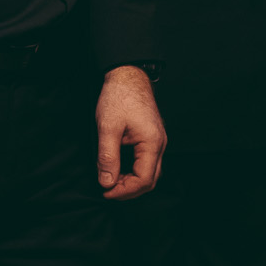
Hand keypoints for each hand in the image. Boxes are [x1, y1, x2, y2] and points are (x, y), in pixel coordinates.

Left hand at [97, 65, 166, 199]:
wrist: (127, 75)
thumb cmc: (119, 96)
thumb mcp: (108, 128)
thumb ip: (107, 157)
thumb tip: (107, 182)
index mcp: (152, 142)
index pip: (144, 180)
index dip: (124, 190)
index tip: (106, 191)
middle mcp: (159, 144)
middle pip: (150, 180)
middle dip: (129, 189)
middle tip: (108, 189)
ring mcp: (157, 141)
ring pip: (150, 172)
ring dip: (131, 180)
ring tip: (111, 180)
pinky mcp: (151, 137)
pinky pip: (147, 161)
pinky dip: (134, 170)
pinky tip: (119, 168)